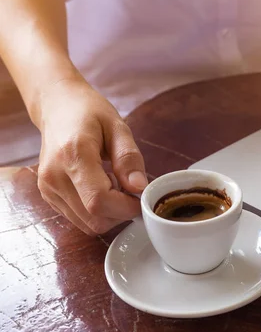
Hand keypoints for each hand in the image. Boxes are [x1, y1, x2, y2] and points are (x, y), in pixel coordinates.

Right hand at [36, 77, 146, 234]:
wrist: (57, 107)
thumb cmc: (89, 112)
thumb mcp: (118, 126)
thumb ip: (129, 158)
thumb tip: (139, 187)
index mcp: (73, 156)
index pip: (99, 201)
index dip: (126, 207)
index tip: (142, 196)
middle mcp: (54, 177)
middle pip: (94, 219)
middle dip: (121, 213)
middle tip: (130, 190)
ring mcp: (48, 189)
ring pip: (87, 224)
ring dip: (110, 214)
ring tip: (115, 185)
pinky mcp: (48, 196)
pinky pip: (79, 219)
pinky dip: (97, 212)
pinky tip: (101, 188)